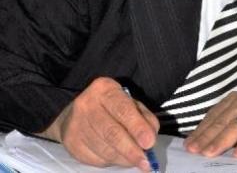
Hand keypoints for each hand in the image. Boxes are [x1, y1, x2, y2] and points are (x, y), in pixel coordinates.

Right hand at [36, 77, 158, 170]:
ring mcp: (75, 125)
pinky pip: (95, 159)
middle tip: (145, 161)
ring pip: (104, 149)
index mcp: (104, 89)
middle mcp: (86, 105)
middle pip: (111, 132)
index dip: (137, 128)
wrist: (75, 113)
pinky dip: (111, 162)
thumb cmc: (111, 107)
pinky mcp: (71, 144)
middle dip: (131, 150)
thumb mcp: (131, 103)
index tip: (149, 143)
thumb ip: (144, 118)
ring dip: (123, 158)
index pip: (123, 110)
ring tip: (136, 161)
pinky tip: (119, 158)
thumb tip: (150, 139)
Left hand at [184, 91, 236, 157]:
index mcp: (236, 100)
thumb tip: (204, 144)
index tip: (188, 145)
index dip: (200, 130)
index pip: (214, 116)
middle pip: (223, 121)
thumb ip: (229, 127)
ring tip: (210, 153)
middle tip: (194, 151)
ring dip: (222, 140)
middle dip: (206, 137)